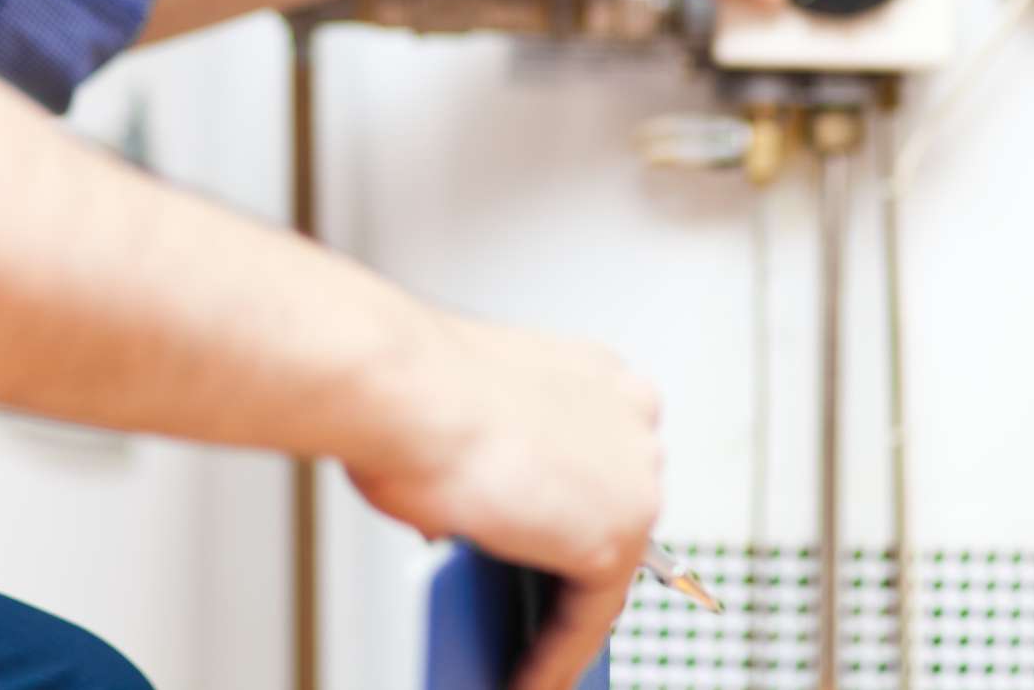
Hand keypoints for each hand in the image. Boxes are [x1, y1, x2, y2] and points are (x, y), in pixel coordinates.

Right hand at [348, 318, 664, 689]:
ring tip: (529, 658)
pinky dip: (555, 658)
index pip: (599, 458)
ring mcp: (632, 476)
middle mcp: (628, 415)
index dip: (574, 505)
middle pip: (609, 512)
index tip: (557, 541)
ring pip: (604, 570)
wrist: (401, 390)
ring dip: (563, 618)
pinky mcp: (616, 539)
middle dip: (573, 562)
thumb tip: (474, 520)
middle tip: (536, 610)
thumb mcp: (460, 423)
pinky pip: (589, 618)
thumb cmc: (408, 389)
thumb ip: (489, 468)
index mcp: (594, 374)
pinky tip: (527, 680)